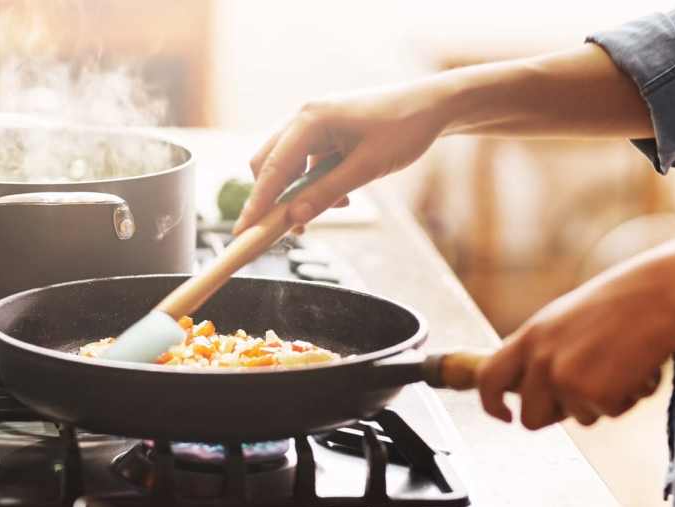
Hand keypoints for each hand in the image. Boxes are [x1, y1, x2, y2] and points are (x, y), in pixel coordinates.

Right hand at [232, 80, 451, 234]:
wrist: (432, 107)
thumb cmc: (404, 130)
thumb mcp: (366, 168)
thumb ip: (327, 193)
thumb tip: (294, 218)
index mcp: (310, 120)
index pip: (271, 169)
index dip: (256, 204)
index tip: (243, 232)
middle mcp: (304, 117)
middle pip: (269, 165)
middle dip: (276, 199)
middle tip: (290, 230)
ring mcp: (313, 122)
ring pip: (287, 165)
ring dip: (300, 193)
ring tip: (334, 208)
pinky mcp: (325, 131)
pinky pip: (306, 162)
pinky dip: (314, 183)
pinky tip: (342, 195)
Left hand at [477, 244, 674, 429]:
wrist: (660, 296)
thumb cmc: (621, 304)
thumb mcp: (565, 320)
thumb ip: (543, 351)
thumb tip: (529, 388)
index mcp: (529, 337)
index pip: (489, 379)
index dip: (491, 404)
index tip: (504, 416)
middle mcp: (540, 360)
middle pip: (530, 418)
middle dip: (557, 416)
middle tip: (588, 392)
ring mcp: (564, 379)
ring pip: (576, 420)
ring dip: (599, 403)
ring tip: (620, 365)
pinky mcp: (594, 395)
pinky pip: (608, 415)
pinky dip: (626, 400)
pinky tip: (637, 370)